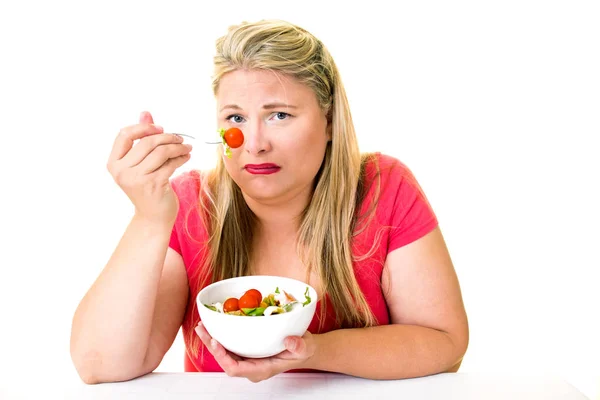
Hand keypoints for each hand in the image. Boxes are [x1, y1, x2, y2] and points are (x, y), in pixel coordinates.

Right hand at [107, 111, 191, 224]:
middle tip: (181, 139)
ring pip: (161, 151)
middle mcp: (122, 171)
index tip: (161, 129)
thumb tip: (145, 112)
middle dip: (167, 137)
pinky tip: (186, 157)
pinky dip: (181, 158)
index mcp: (113, 163)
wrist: (153, 216)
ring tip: (187, 148)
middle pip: (146, 142)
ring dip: (178, 147)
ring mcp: (137, 179)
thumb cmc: (147, 186)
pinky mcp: (154, 185)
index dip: (143, 128)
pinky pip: (171, 163)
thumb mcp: (140, 163)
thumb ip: (141, 138)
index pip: (124, 135)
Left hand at [195, 321, 316, 382]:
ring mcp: (248, 358)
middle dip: (211, 346)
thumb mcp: (305, 347)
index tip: (216, 342)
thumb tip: (288, 340)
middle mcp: (251, 366)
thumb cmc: (303, 349)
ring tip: (203, 325)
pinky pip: (230, 345)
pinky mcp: (247, 349)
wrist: (303, 347)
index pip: (235, 369)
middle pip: (225, 360)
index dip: (223, 357)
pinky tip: (214, 324)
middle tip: (202, 329)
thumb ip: (299, 346)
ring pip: (224, 352)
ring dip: (212, 339)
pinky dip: (220, 335)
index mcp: (261, 369)